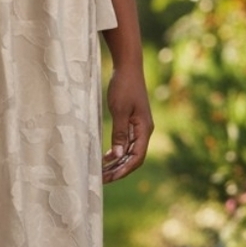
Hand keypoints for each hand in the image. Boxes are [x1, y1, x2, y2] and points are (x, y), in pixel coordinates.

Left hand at [102, 63, 153, 183]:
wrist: (128, 67)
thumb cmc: (123, 86)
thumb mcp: (119, 110)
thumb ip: (119, 133)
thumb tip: (118, 155)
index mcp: (144, 129)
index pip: (137, 158)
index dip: (124, 170)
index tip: (109, 178)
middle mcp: (144, 130)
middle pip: (133, 158)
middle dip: (119, 170)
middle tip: (101, 179)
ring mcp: (139, 127)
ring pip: (129, 151)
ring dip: (117, 162)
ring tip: (101, 171)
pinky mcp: (132, 122)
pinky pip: (126, 143)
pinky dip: (117, 152)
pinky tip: (106, 157)